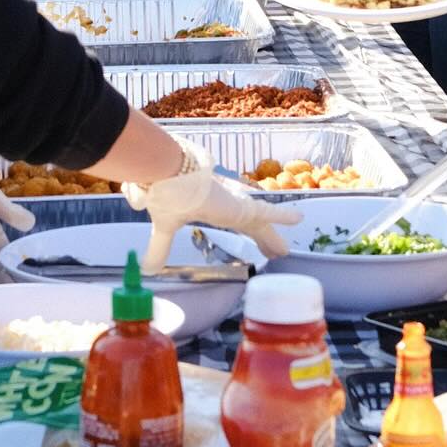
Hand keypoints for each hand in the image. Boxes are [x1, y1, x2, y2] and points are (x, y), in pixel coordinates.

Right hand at [123, 145, 301, 274]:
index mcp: (210, 206)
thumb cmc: (166, 195)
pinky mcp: (242, 206)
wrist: (168, 177)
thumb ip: (159, 247)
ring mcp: (236, 206)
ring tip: (284, 250)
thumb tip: (147, 269)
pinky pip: (269, 211)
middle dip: (261, 238)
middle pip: (250, 224)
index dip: (241, 227)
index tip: (249, 231)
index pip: (231, 219)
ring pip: (261, 224)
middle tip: (273, 249)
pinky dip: (283, 215)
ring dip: (272, 237)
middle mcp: (226, 205)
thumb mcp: (164, 227)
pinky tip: (300, 218)